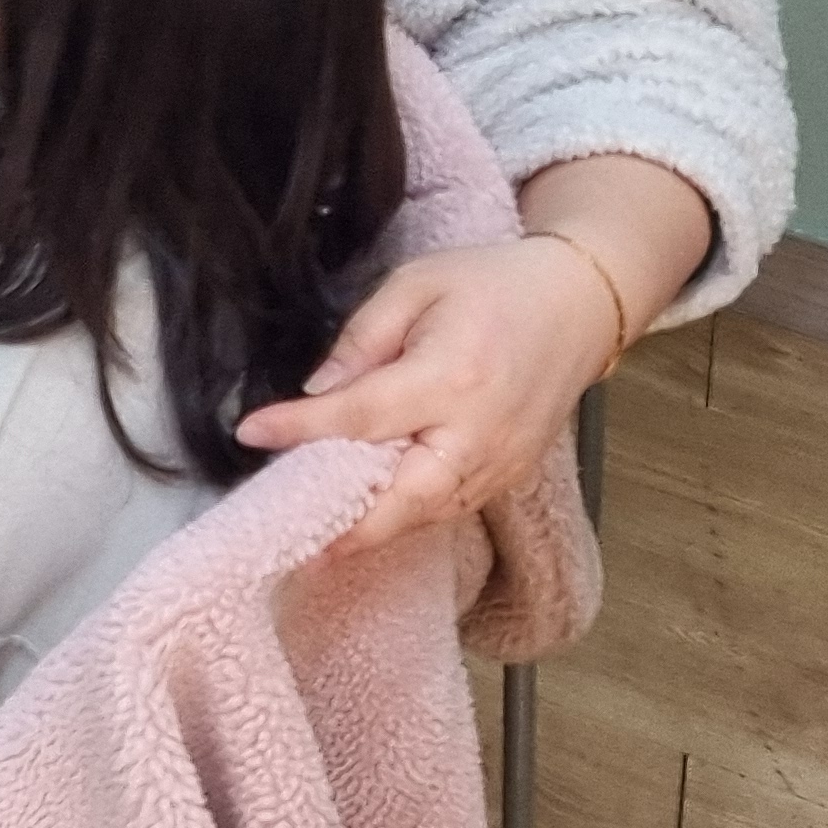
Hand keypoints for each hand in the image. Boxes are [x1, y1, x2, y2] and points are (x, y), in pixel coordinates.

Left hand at [234, 236, 626, 550]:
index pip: (362, 415)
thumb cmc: (490, 284)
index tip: (252, 433)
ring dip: (376, 531)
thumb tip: (318, 392)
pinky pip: (453, 506)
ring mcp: (503, 461)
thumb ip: (362, 339)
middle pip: (407, 496)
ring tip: (320, 542)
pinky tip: (372, 518)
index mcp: (451, 375)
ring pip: (431, 513)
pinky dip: (411, 517)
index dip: (302, 429)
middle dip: (351, 527)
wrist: (576, 305)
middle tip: (296, 544)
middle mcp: (480, 431)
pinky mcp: (512, 473)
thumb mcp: (415, 285)